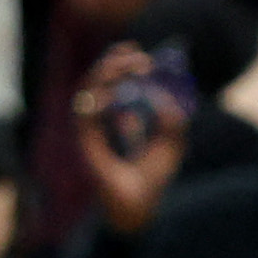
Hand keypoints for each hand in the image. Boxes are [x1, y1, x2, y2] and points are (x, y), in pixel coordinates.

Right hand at [71, 45, 187, 235]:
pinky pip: (84, 115)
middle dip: (114, 63)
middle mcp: (101, 121)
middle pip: (97, 81)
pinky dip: (98, 100)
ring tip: (127, 66)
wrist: (143, 206)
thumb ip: (173, 116)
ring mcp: (90, 132)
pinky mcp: (86, 145)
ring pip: (86, 92)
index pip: (112, 82)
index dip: (121, 64)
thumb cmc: (155, 176)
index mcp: (117, 118)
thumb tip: (163, 93)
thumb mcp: (173, 140)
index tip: (138, 52)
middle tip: (135, 55)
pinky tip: (114, 95)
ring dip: (105, 74)